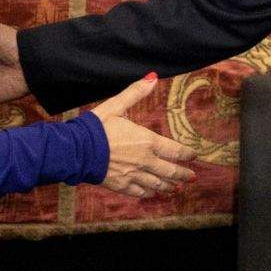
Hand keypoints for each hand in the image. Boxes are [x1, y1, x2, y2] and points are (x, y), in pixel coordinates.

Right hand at [87, 73, 195, 197]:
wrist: (77, 150)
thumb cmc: (97, 127)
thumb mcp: (117, 106)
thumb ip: (136, 93)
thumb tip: (152, 78)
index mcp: (147, 141)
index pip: (174, 150)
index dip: (186, 154)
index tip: (193, 156)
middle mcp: (144, 161)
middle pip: (170, 171)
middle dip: (183, 175)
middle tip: (192, 178)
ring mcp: (133, 175)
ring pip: (157, 184)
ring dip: (169, 186)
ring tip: (176, 188)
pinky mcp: (121, 185)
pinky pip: (140, 192)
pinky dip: (149, 193)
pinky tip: (152, 193)